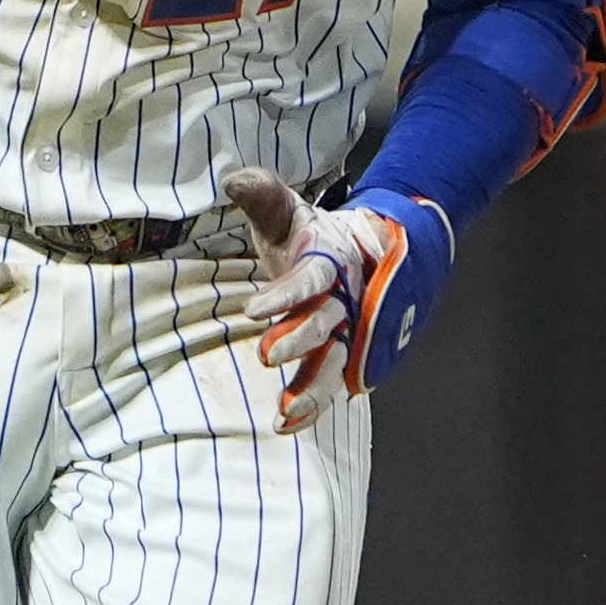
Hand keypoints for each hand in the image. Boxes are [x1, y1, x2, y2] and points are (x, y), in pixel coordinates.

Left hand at [227, 168, 452, 431]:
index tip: (253, 309)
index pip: (310, 279)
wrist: (371, 252)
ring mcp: (349, 333)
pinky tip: (287, 425)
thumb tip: (234, 179)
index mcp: (332, 263)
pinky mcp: (343, 357)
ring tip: (285, 412)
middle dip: (299, 340)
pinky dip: (312, 407)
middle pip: (326, 323)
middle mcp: (346, 301)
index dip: (285, 293)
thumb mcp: (291, 213)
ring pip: (335, 363)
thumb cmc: (317, 237)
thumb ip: (264, 197)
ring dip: (312, 388)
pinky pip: (331, 383)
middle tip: (268, 355)